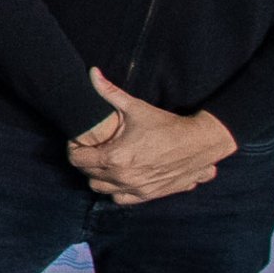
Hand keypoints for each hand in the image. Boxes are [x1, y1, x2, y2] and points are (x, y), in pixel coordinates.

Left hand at [68, 69, 234, 204]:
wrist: (199, 143)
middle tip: (92, 149)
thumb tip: (92, 73)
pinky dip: (116, 190)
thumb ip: (109, 91)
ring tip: (105, 162)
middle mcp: (123, 177)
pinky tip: (120, 176)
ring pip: (100, 188)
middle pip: (87, 174)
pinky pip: (119, 199)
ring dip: (98, 176)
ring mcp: (135, 188)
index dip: (74, 148)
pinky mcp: (147, 195)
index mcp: (116, 157)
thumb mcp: (136, 107)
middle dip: (86, 161)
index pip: (77, 159)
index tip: (79, 141)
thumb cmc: (167, 125)